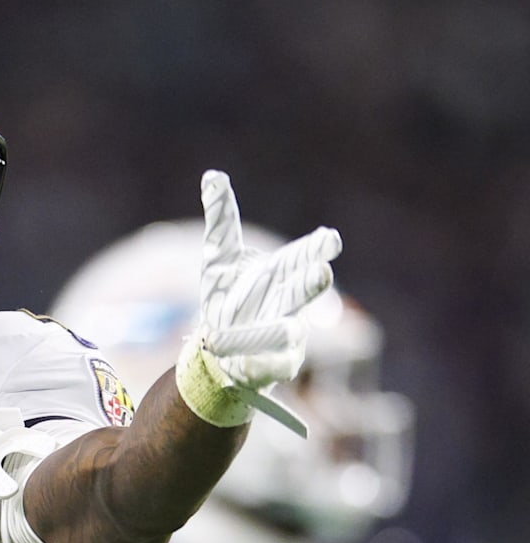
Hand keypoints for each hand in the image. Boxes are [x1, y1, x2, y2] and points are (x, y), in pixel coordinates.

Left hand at [177, 170, 341, 433]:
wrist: (221, 349)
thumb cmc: (230, 298)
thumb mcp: (219, 258)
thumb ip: (223, 219)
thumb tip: (213, 175)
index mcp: (280, 276)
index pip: (302, 258)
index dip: (316, 249)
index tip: (329, 238)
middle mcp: (286, 305)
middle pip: (300, 294)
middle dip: (310, 285)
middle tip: (321, 272)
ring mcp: (283, 336)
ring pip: (287, 333)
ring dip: (285, 330)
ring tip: (290, 329)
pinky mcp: (272, 367)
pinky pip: (273, 367)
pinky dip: (269, 364)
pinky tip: (266, 363)